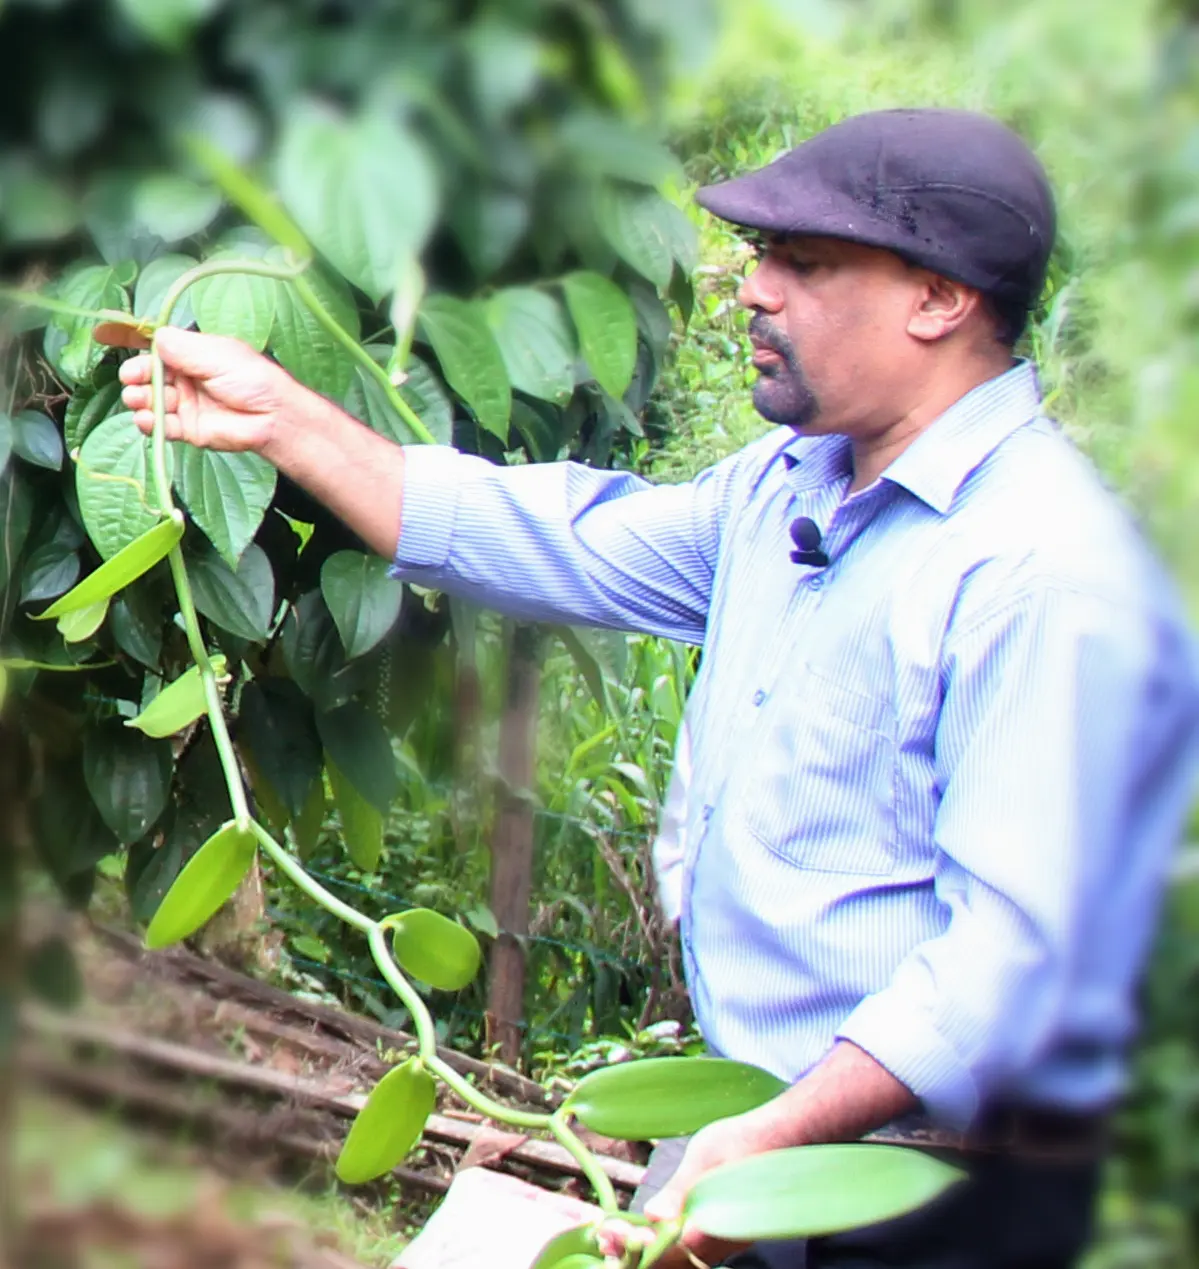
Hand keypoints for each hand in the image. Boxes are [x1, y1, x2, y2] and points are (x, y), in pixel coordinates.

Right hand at [117, 326, 299, 455]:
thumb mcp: (215, 354)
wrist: (272, 417)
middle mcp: (185, 377)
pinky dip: (149, 423)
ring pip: (150, 399)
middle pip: (147, 373)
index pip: (155, 343)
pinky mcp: (187, 429)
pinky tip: (146, 420)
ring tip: (140, 399)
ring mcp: (185, 403)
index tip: (102, 335)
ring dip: (140, 398)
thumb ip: (181, 347)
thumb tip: (154, 337)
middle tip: (132, 377)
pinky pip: (161, 426)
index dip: (128, 338)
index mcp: (192, 353)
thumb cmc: (251, 378)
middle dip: (135, 374)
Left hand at [598, 1112, 776, 1267]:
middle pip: (672, 1263)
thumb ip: (680, 1189)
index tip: (607, 1233)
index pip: (666, 1250)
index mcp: (714, 1224)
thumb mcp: (707, 1154)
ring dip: (648, 1250)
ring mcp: (727, 1242)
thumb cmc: (745, 1140)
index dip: (633, 1246)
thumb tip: (653, 1215)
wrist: (783, 1137)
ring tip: (618, 1236)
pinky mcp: (728, 1234)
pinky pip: (693, 1252)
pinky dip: (667, 1245)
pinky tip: (650, 1230)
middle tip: (604, 1238)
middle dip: (635, 1253)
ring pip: (682, 1261)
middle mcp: (722, 1242)